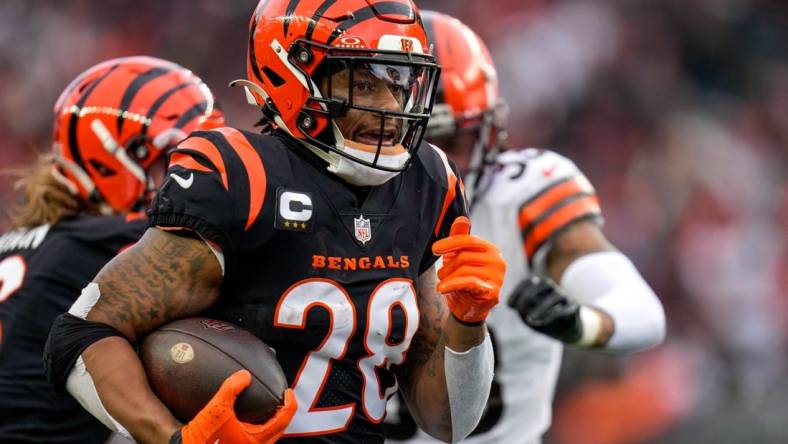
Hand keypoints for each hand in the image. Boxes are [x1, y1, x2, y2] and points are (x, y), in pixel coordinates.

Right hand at [177, 370, 296, 443]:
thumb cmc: (204, 435)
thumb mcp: (217, 409)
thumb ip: (231, 390)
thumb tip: (244, 375)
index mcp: (258, 439)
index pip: (284, 418)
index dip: (290, 402)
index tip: (288, 391)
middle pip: (280, 428)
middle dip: (283, 411)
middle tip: (281, 397)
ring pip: (270, 434)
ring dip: (272, 419)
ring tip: (269, 405)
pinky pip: (259, 436)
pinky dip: (260, 424)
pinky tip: (250, 416)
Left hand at [432, 217, 505, 323]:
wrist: (468, 309)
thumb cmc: (463, 280)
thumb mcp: (459, 257)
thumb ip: (460, 238)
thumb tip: (461, 219)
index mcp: (491, 249)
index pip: (469, 240)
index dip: (451, 243)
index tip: (435, 249)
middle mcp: (498, 261)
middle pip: (465, 257)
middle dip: (448, 266)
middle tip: (441, 274)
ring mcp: (497, 277)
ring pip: (464, 271)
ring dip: (448, 278)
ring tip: (443, 283)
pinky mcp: (493, 292)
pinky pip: (469, 283)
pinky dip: (452, 284)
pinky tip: (441, 288)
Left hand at [507, 276, 581, 342]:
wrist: (566, 329)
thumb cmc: (543, 318)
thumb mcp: (529, 312)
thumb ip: (521, 307)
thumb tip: (509, 303)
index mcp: (540, 285)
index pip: (528, 282)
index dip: (517, 292)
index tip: (509, 305)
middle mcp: (553, 288)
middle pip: (541, 284)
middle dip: (528, 297)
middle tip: (519, 310)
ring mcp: (565, 296)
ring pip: (554, 297)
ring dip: (540, 308)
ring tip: (529, 319)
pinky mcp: (573, 308)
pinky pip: (563, 310)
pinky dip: (551, 316)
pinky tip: (540, 323)